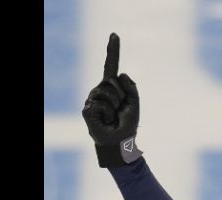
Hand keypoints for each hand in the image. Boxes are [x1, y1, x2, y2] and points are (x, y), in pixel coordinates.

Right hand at [82, 33, 142, 167]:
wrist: (120, 142)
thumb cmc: (127, 124)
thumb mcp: (135, 103)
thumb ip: (132, 87)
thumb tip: (122, 73)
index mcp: (113, 87)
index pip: (112, 66)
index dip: (113, 50)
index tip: (114, 34)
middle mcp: (100, 90)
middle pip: (112, 81)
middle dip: (121, 95)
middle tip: (120, 109)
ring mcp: (92, 99)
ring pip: (107, 92)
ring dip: (115, 105)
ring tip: (113, 116)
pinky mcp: (87, 109)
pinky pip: (101, 104)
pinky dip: (108, 113)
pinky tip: (105, 120)